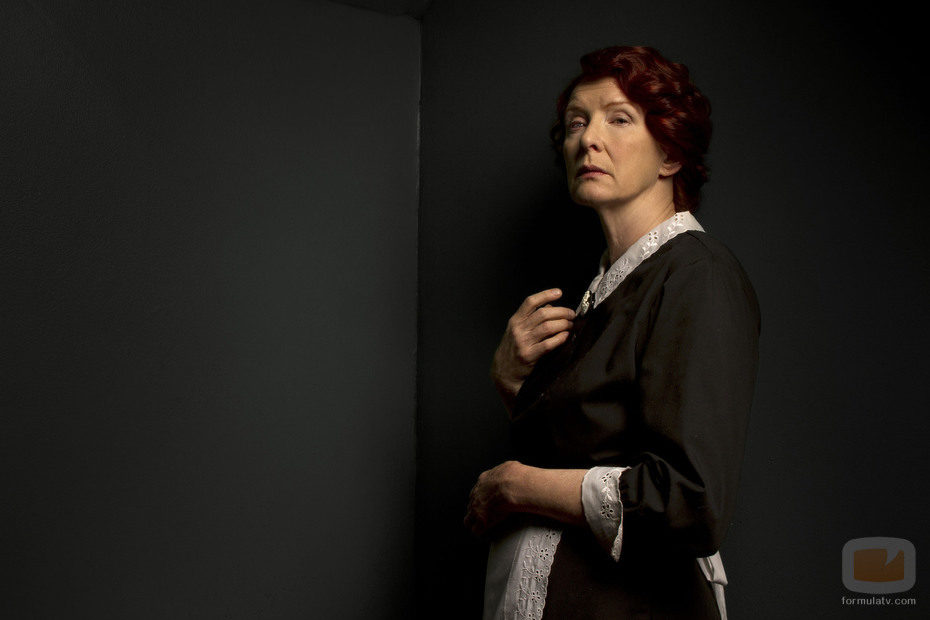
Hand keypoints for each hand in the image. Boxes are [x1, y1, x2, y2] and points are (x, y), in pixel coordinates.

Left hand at [464, 460, 526, 538]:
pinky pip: (476, 530)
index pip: (478, 489)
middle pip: (471, 503)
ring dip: (474, 522)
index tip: (486, 500)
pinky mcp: (481, 520)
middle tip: (482, 514)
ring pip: (469, 518)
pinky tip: (484, 535)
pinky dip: (481, 532)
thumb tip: (514, 469)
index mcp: (484, 480)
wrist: (514, 485)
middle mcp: (477, 493)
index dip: (482, 496)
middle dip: (476, 509)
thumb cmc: (515, 476)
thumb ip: (507, 471)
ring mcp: (477, 508)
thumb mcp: (510, 468)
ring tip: (478, 527)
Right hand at [491, 289, 574, 409]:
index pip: (530, 302)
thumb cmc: (513, 348)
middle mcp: (518, 329)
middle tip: (571, 314)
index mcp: (515, 321)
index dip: (545, 295)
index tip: (559, 292)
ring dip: (563, 324)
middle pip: (543, 314)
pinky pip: (548, 344)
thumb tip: (550, 305)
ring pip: (548, 327)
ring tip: (570, 325)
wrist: (504, 371)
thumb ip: (531, 318)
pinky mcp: (529, 355)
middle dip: (561, 312)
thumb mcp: (517, 330)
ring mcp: (523, 342)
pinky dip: (560, 338)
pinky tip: (566, 336)